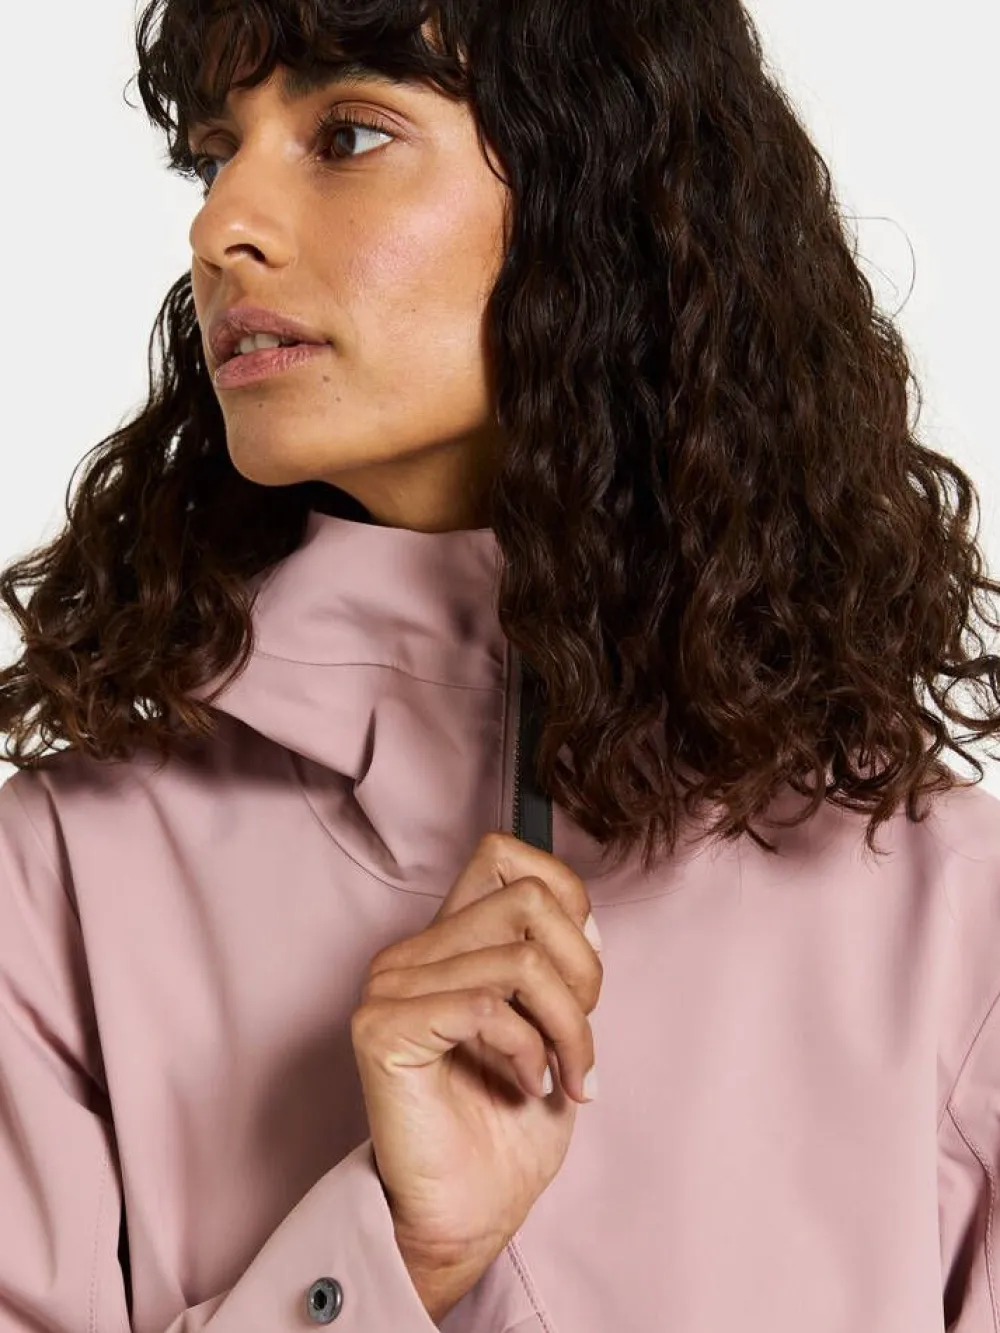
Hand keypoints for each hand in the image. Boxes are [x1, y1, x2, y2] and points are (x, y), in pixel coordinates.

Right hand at [350, 831, 602, 1306]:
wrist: (465, 1217)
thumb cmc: (506, 1129)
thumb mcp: (553, 1027)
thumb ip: (558, 965)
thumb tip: (585, 922)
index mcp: (449, 942)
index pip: (503, 854)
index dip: (566, 897)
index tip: (584, 974)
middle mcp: (414, 952)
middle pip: (528, 899)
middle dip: (583, 973)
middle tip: (582, 1041)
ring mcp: (391, 986)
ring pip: (521, 959)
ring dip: (570, 1028)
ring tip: (567, 1077)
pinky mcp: (383, 1029)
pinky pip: (488, 1007)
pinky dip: (531, 1050)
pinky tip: (528, 1087)